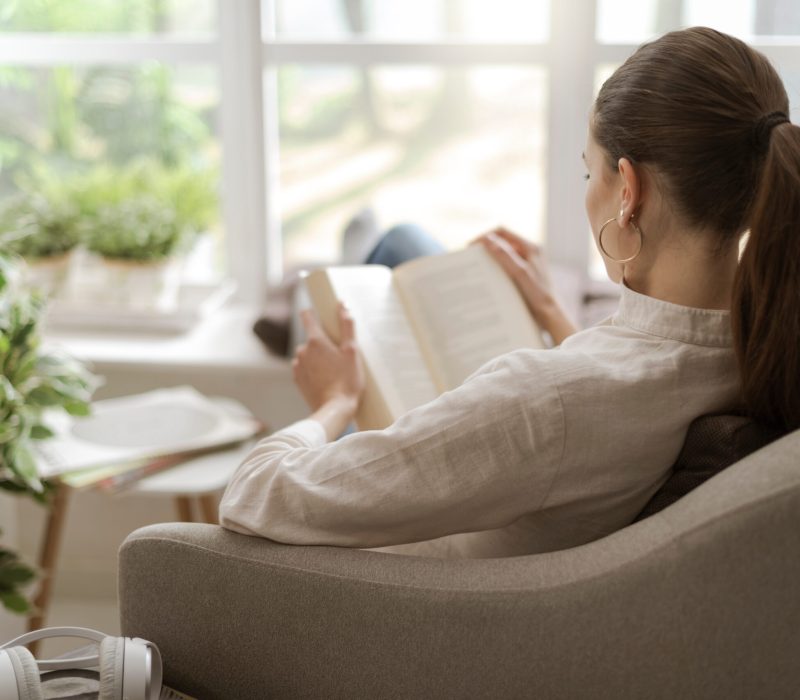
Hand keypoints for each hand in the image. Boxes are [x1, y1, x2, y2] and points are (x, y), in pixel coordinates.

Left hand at [292, 303, 364, 418]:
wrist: (334, 409)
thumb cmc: (347, 380)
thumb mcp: (352, 351)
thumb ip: (346, 326)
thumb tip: (343, 305)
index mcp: (315, 340)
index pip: (307, 316)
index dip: (314, 313)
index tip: (322, 316)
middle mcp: (302, 350)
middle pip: (312, 338)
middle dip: (323, 343)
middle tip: (339, 355)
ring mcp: (298, 366)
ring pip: (308, 354)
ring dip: (318, 358)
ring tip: (334, 370)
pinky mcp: (298, 380)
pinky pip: (305, 368)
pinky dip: (314, 370)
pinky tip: (326, 379)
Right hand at [474, 227, 577, 343]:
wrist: (550, 313)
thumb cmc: (538, 294)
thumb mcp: (520, 273)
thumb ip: (505, 255)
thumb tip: (488, 240)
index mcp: (531, 247)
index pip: (503, 232)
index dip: (486, 236)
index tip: (472, 245)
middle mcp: (529, 251)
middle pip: (502, 241)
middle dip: (486, 245)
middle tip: (471, 255)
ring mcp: (527, 261)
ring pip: (503, 252)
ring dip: (490, 256)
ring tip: (477, 265)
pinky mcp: (524, 272)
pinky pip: (506, 263)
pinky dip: (496, 266)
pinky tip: (487, 275)